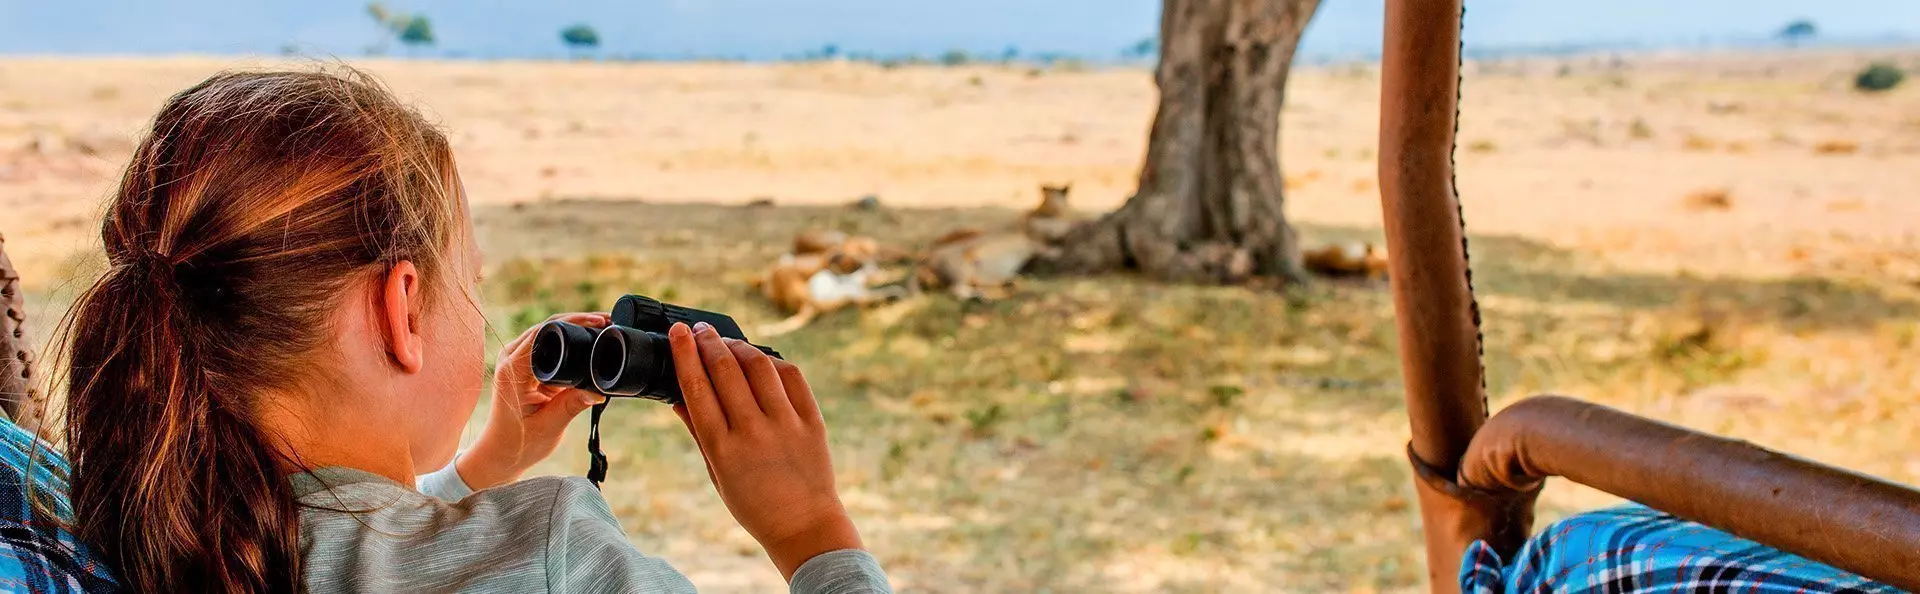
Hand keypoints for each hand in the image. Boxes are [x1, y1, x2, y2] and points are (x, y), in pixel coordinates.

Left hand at [459, 312, 610, 489]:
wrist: (500, 453)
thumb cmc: (518, 443)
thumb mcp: (550, 426)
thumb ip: (573, 405)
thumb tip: (600, 390)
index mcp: (513, 370)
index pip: (543, 333)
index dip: (574, 322)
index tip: (599, 323)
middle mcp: (511, 359)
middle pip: (547, 326)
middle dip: (579, 321)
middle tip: (608, 322)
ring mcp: (517, 361)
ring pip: (549, 334)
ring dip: (575, 330)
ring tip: (603, 330)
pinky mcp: (526, 367)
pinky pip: (549, 347)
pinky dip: (569, 344)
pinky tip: (588, 345)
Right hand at [667, 321, 861, 580]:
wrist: (804, 525)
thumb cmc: (753, 504)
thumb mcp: (717, 473)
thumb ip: (699, 432)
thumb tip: (677, 397)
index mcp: (722, 449)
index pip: (696, 387)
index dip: (684, 353)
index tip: (677, 332)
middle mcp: (753, 432)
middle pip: (725, 369)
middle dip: (708, 341)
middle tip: (699, 329)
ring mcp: (786, 425)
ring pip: (758, 366)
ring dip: (738, 345)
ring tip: (726, 341)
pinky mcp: (812, 421)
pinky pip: (791, 376)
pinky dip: (772, 362)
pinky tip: (761, 359)